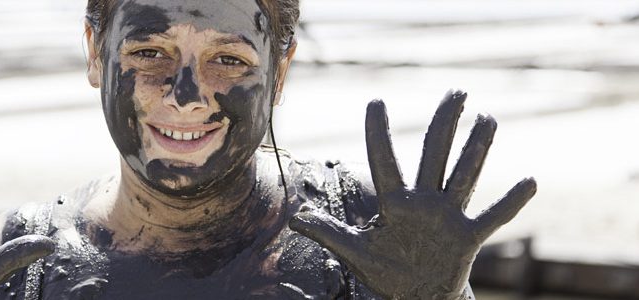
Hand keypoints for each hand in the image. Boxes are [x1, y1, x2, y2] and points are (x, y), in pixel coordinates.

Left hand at [290, 91, 536, 298]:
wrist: (414, 296)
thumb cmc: (386, 271)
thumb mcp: (353, 252)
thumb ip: (328, 233)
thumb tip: (296, 219)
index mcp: (394, 202)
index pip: (384, 161)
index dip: (378, 133)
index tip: (375, 101)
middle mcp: (423, 201)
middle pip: (434, 155)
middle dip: (444, 124)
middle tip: (456, 92)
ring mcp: (447, 216)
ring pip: (464, 175)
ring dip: (477, 149)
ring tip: (488, 119)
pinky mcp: (467, 237)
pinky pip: (492, 217)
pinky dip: (509, 202)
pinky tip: (529, 181)